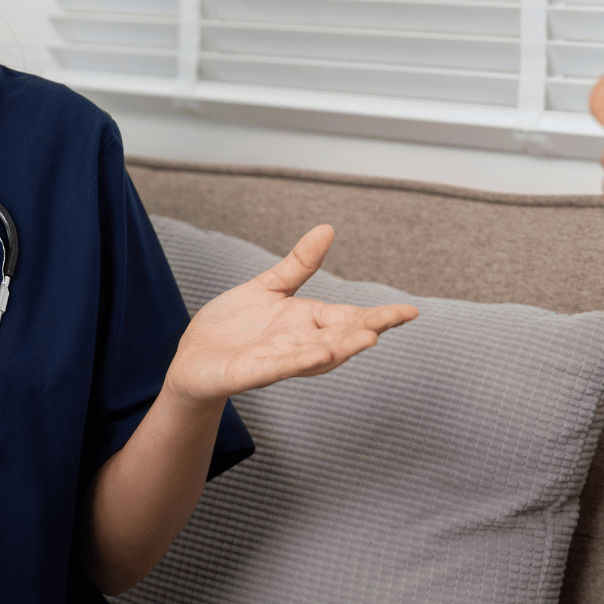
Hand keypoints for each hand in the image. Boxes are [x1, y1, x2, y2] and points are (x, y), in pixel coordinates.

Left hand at [165, 225, 416, 405]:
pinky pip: (278, 368)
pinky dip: (299, 362)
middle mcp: (298, 345)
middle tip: (394, 321)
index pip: (349, 318)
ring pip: (316, 356)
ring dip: (341, 348)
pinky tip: (320, 354)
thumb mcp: (268, 288)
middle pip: (340, 338)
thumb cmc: (232, 327)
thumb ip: (299, 265)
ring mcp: (276, 361)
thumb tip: (327, 229)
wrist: (192, 358)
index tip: (411, 311)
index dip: (380, 316)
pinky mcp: (249, 374)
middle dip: (366, 330)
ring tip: (368, 337)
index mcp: (306, 323)